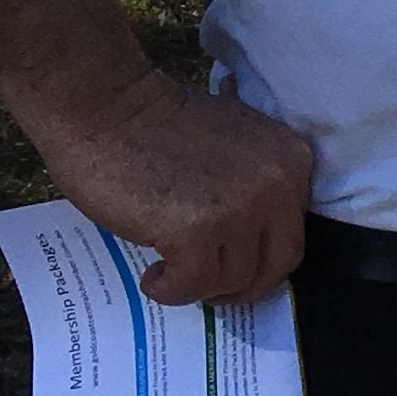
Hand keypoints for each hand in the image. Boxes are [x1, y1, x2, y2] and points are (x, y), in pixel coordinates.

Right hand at [37, 67, 313, 303]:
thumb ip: (255, 185)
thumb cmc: (156, 125)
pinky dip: (171, 291)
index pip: (292, 233)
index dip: (261, 258)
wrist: (104, 104)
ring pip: (233, 279)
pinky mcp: (196, 231)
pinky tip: (154, 278)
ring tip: (168, 271)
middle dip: (241, 286)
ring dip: (198, 285)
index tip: (230, 264)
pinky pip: (193, 284)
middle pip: (275, 265)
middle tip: (206, 286)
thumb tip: (252, 242)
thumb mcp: (234, 144)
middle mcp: (277, 185)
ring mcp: (239, 209)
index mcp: (291, 161)